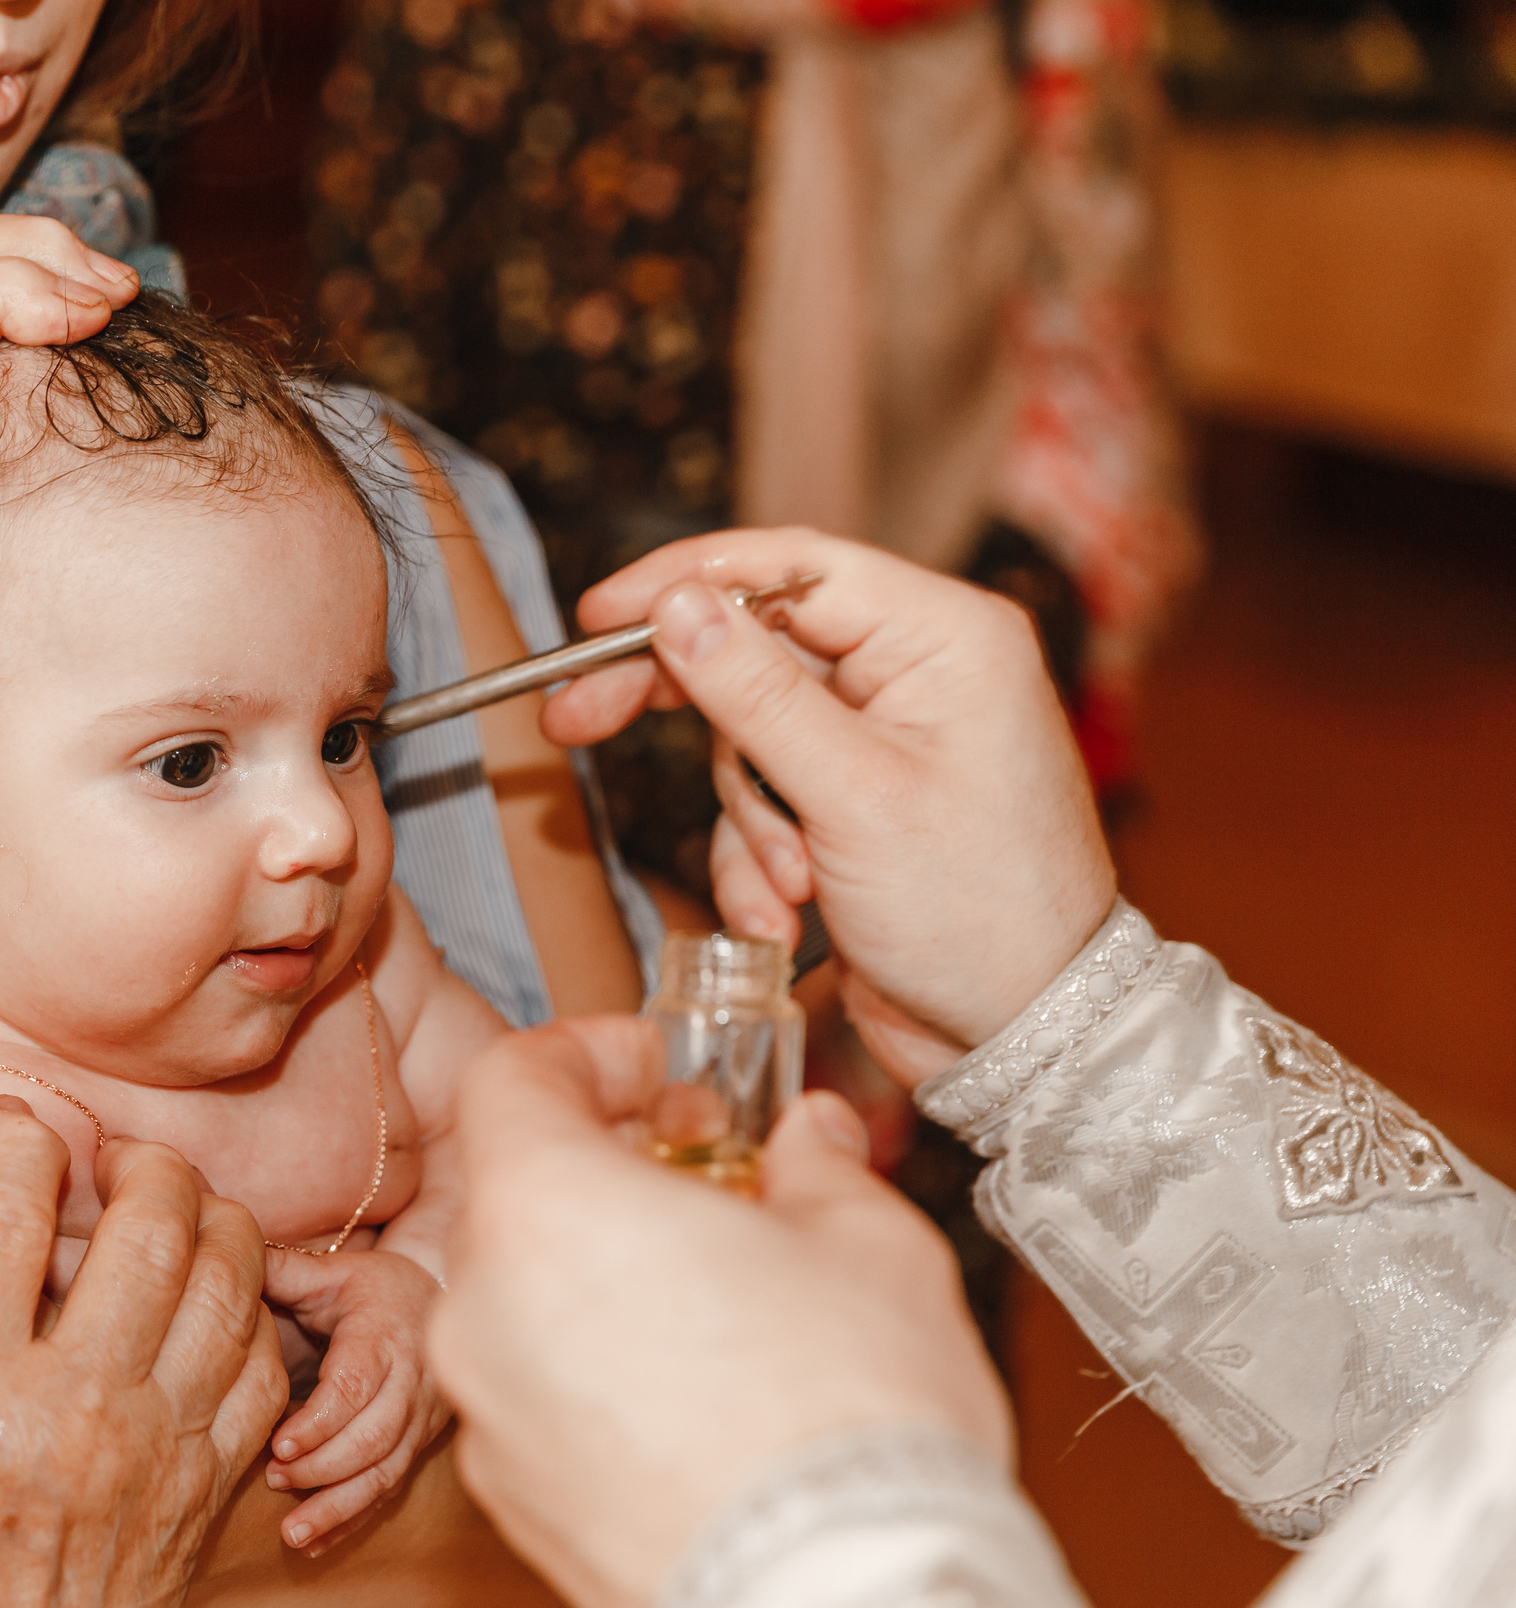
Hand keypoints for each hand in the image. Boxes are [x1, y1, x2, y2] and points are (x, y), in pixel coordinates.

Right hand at [0, 1095, 289, 1607]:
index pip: (6, 1213)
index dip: (14, 1139)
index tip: (6, 1122)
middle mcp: (74, 1411)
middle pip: (150, 1223)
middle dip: (138, 1160)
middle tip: (112, 1154)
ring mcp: (158, 1449)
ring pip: (228, 1279)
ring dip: (210, 1219)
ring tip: (174, 1206)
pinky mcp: (208, 1490)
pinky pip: (261, 1364)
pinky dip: (249, 1312)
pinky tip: (212, 1299)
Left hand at [259, 1248, 451, 1552]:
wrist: (442, 1304)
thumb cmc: (376, 1287)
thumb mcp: (335, 1270)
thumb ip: (286, 1270)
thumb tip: (227, 1259)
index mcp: (386, 1337)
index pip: (357, 1388)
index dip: (321, 1422)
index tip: (279, 1446)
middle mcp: (411, 1383)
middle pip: (374, 1439)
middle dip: (323, 1468)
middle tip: (274, 1480)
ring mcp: (419, 1421)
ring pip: (385, 1473)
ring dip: (338, 1506)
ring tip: (292, 1533)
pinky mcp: (416, 1446)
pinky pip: (389, 1490)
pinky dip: (352, 1520)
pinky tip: (315, 1543)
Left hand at [431, 1019, 1009, 1607]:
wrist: (835, 1604)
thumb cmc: (849, 1421)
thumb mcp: (869, 1247)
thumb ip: (819, 1167)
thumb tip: (812, 1140)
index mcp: (546, 1207)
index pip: (511, 1079)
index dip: (587, 1054)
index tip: (658, 1071)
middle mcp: (484, 1305)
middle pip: (515, 1192)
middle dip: (606, 1170)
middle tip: (709, 1178)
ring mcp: (489, 1413)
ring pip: (521, 1301)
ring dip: (599, 1275)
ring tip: (718, 1293)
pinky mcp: (514, 1500)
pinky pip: (536, 1396)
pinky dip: (593, 1371)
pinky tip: (695, 1391)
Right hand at [541, 526, 1114, 1078]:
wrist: (1028, 1040)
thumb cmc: (983, 915)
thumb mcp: (852, 796)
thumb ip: (754, 693)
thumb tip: (676, 606)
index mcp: (942, 637)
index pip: (791, 567)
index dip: (685, 581)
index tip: (598, 616)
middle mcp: (915, 674)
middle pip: (753, 646)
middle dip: (677, 703)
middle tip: (578, 718)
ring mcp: (883, 742)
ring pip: (746, 739)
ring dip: (747, 822)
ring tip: (789, 886)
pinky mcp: (854, 804)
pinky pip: (763, 803)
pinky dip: (758, 861)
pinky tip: (789, 917)